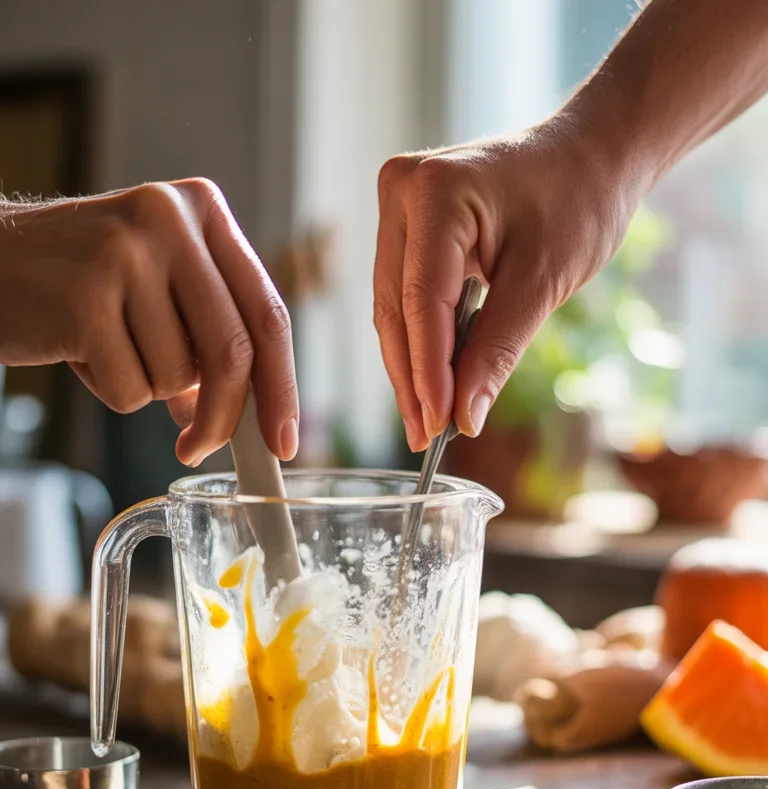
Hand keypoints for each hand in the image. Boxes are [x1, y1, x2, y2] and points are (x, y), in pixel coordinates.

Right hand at [0, 179, 296, 465]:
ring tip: (105, 346)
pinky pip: (131, 391)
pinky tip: (78, 351)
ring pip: (179, 378)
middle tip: (198, 448)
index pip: (267, 313)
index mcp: (202, 210)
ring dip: (147, 388)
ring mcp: (127, 255)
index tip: (284, 440)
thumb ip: (205, 339)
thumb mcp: (153, 288)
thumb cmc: (72, 281)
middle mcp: (171, 220)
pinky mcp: (86, 299)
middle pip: (233, 353)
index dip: (282, 387)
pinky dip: (111, 391)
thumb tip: (245, 417)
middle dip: (223, 419)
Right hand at [373, 121, 641, 450]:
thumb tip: (464, 417)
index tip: (439, 427)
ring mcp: (398, 206)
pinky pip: (404, 296)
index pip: (421, 302)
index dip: (428, 372)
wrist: (592, 154)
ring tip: (428, 424)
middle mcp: (402, 192)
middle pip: (396, 309)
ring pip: (393, 308)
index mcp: (435, 192)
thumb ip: (497, 351)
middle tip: (427, 438)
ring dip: (410, 367)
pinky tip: (431, 385)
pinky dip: (420, 342)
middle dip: (413, 378)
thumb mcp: (543, 282)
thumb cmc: (579, 200)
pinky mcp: (405, 225)